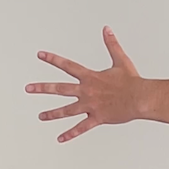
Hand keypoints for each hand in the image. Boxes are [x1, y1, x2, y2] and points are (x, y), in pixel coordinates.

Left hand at [27, 27, 147, 142]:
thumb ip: (111, 44)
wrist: (140, 98)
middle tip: (28, 88)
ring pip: (66, 111)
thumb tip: (107, 29)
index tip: (40, 55)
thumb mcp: (120, 59)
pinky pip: (81, 128)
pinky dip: (70, 134)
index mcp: (90, 77)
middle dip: (42, 88)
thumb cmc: (132, 80)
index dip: (53, 59)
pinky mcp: (97, 118)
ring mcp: (90, 105)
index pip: (67, 65)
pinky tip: (60, 138)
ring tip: (40, 116)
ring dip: (52, 113)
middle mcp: (86, 91)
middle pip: (60, 89)